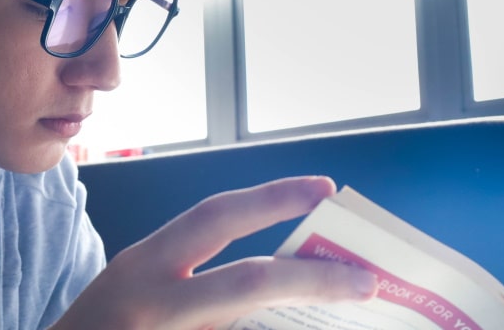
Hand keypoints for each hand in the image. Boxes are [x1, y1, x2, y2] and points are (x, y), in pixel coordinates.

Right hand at [54, 176, 377, 329]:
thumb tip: (279, 280)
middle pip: (245, 284)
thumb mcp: (138, 294)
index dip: (272, 198)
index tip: (326, 188)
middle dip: (312, 281)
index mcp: (142, 266)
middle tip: (366, 282)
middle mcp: (149, 303)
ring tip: (345, 318)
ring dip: (298, 326)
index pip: (214, 217)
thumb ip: (194, 284)